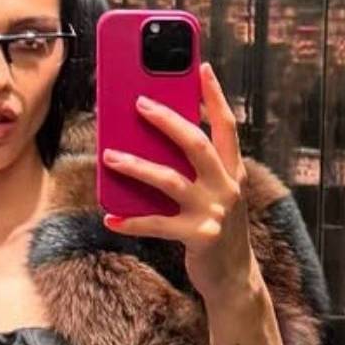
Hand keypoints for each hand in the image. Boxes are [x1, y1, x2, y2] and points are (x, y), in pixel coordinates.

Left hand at [101, 63, 258, 301]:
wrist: (235, 277)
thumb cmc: (216, 227)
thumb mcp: (216, 193)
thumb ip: (198, 168)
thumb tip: (154, 139)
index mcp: (233, 171)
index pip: (226, 126)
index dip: (215, 96)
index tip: (200, 67)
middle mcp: (227, 187)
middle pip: (196, 144)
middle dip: (167, 120)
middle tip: (139, 103)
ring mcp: (214, 212)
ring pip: (170, 180)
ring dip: (137, 166)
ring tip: (109, 156)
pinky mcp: (198, 237)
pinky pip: (157, 225)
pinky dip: (131, 221)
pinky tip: (110, 218)